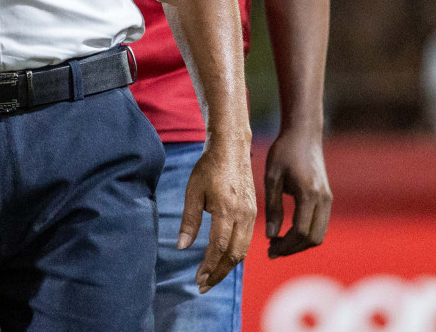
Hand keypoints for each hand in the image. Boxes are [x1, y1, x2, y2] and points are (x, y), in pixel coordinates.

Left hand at [176, 134, 254, 293]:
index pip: (219, 247)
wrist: (231, 149)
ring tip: (211, 277)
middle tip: (203, 286)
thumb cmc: (208, 168)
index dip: (209, 266)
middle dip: (218, 273)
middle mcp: (243, 215)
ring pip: (243, 250)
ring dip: (227, 267)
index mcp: (226, 209)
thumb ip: (189, 221)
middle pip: (234, 254)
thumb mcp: (193, 192)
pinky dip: (235, 254)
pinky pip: (246, 240)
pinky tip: (223, 259)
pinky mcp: (254, 213)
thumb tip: (181, 247)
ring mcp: (251, 215)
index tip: (198, 280)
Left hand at [264, 127, 330, 256]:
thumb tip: (270, 235)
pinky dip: (306, 234)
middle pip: (313, 238)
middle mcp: (323, 200)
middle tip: (272, 251)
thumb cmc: (283, 152)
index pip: (301, 232)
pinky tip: (287, 232)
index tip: (269, 250)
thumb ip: (272, 207)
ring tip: (277, 243)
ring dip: (300, 243)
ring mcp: (328, 200)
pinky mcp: (327, 198)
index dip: (286, 246)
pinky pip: (320, 225)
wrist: (304, 134)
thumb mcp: (272, 177)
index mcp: (309, 194)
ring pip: (319, 234)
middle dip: (293, 249)